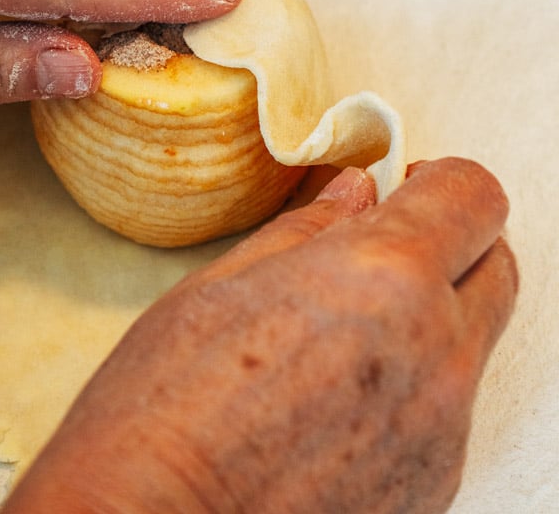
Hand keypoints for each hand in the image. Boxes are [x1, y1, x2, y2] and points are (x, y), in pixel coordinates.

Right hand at [5, 158, 516, 513]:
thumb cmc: (165, 406)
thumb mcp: (224, 284)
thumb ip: (308, 230)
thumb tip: (354, 193)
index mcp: (382, 279)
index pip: (474, 196)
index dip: (441, 179)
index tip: (405, 184)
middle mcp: (434, 353)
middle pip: (497, 265)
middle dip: (451, 240)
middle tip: (385, 245)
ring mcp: (442, 429)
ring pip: (472, 339)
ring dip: (431, 314)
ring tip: (344, 330)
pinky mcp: (434, 484)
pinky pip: (447, 406)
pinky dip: (413, 381)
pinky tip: (337, 394)